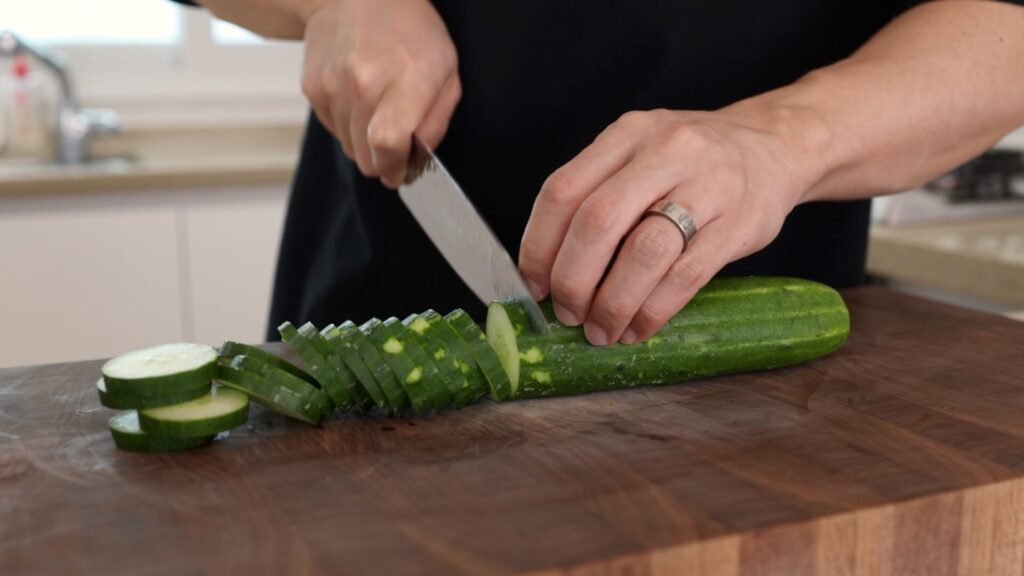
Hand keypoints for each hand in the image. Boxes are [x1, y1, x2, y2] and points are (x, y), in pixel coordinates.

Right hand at [301, 0, 460, 187]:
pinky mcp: (312, 88)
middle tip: (396, 143)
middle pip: (367, 158)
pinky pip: (333, 130)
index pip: (389, 144)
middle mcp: (364, 82)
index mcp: (406, 78)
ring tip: (378, 109)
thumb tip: (419, 159)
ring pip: (350, 148)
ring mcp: (333, 85)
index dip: (395, 168)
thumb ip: (437, 120)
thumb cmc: (411, 31)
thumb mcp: (446, 69)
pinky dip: (348, 124)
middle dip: (383, 160)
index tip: (402, 172)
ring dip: (366, 141)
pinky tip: (359, 97)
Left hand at [518, 107, 819, 344]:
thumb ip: (597, 194)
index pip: (562, 191)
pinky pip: (685, 276)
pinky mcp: (738, 224)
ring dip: (613, 302)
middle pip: (598, 222)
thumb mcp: (641, 153)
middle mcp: (665, 151)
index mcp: (627, 134)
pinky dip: (653, 310)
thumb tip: (547, 270)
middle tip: (567, 313)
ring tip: (601, 330)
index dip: (539, 246)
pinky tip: (638, 328)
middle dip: (572, 279)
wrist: (776, 146)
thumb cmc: (692, 162)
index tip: (533, 285)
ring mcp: (706, 185)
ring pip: (643, 252)